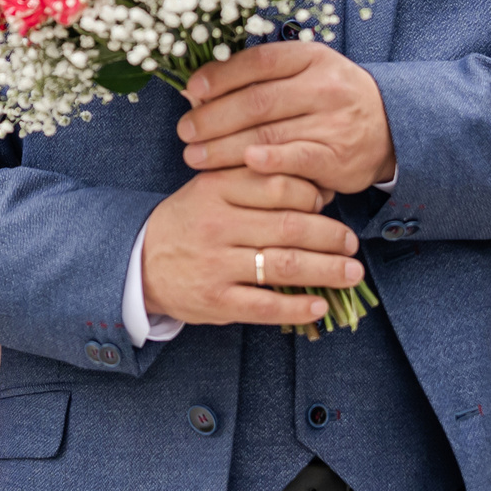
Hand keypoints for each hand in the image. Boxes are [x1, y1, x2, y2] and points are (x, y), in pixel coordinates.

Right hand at [139, 168, 365, 327]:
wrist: (138, 261)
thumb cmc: (189, 221)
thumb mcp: (211, 188)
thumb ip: (257, 182)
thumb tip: (319, 189)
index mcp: (216, 189)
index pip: (278, 186)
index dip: (312, 194)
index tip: (329, 204)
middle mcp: (216, 224)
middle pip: (288, 227)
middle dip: (330, 237)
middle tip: (352, 243)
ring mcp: (215, 264)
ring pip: (283, 266)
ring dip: (326, 271)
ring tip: (351, 273)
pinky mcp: (215, 300)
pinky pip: (264, 306)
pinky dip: (296, 308)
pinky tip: (320, 306)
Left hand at [177, 42, 396, 194]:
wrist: (391, 126)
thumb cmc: (330, 98)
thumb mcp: (304, 73)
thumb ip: (258, 78)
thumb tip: (197, 89)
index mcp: (311, 57)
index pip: (258, 62)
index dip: (220, 75)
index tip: (191, 90)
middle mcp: (324, 86)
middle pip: (257, 101)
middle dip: (213, 118)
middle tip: (185, 132)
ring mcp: (333, 121)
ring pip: (270, 133)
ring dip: (225, 147)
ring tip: (195, 156)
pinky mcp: (338, 156)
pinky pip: (299, 159)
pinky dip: (270, 161)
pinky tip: (245, 163)